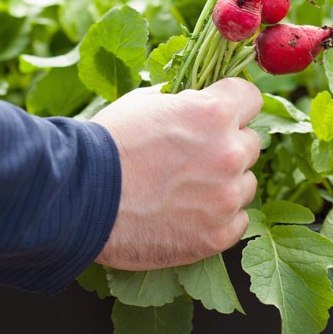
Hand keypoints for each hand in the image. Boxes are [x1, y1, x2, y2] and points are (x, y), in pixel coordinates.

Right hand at [91, 77, 262, 269]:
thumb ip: (185, 101)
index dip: (235, 103)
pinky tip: (190, 213)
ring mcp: (225, 198)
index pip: (252, 97)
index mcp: (213, 113)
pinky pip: (238, 221)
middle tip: (195, 156)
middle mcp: (229, 153)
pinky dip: (219, 217)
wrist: (80, 198)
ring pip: (246, 183)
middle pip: (251, 143)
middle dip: (228, 145)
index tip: (222, 113)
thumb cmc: (108, 145)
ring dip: (226, 183)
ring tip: (187, 188)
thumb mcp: (146, 102)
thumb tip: (200, 98)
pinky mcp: (218, 235)